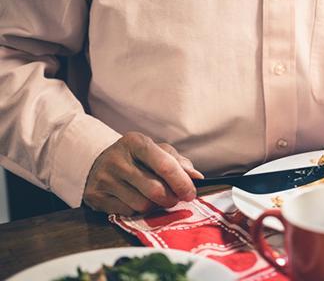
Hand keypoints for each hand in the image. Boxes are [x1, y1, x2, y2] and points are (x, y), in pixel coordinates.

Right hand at [83, 132, 202, 214]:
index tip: (191, 194)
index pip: (165, 165)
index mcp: (136, 142)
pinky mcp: (95, 196)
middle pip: (155, 189)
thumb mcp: (157, 152)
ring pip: (141, 205)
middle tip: (173, 199)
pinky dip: (137, 211)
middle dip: (170, 198)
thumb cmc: (137, 157)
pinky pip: (126, 213)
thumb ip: (178, 163)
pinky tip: (136, 201)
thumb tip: (197, 178)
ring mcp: (104, 178)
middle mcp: (117, 158)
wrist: (99, 161)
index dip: (181, 183)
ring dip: (154, 207)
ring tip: (154, 199)